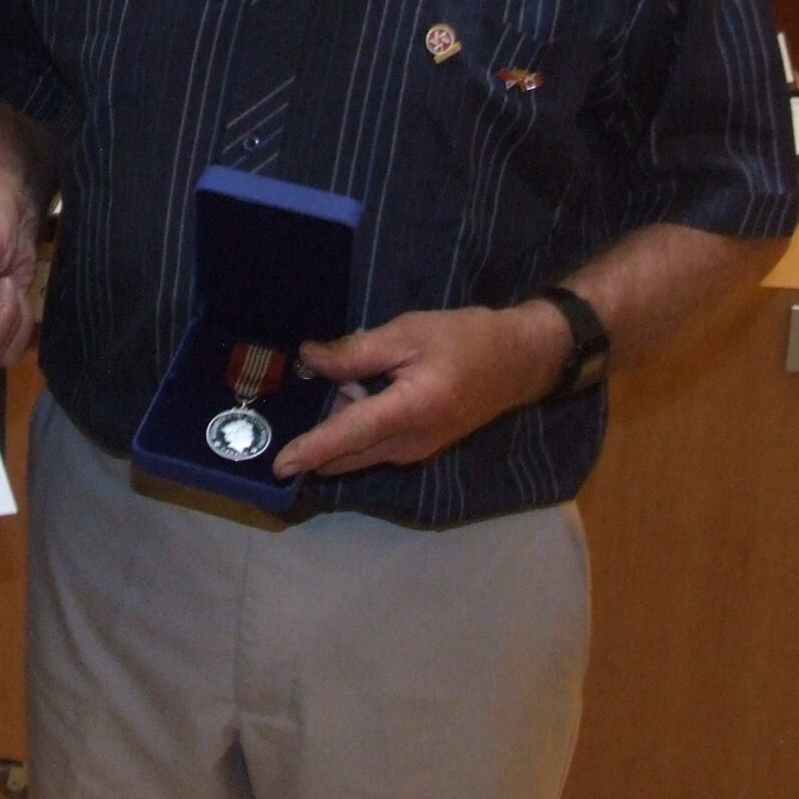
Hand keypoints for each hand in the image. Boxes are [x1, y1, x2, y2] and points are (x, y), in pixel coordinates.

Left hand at [272, 303, 566, 478]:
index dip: (310, 449)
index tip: (278, 466)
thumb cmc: (467, 340)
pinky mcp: (420, 447)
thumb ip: (356, 352)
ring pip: (359, 449)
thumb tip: (310, 359)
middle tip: (291, 405)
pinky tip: (360, 387)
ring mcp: (416, 451)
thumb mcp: (408, 333)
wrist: (520, 361)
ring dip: (339, 425)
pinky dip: (357, 424)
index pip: (347, 436)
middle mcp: (409, 443)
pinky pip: (375, 444)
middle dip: (315, 439)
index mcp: (408, 412)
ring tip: (338, 377)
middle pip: (347, 453)